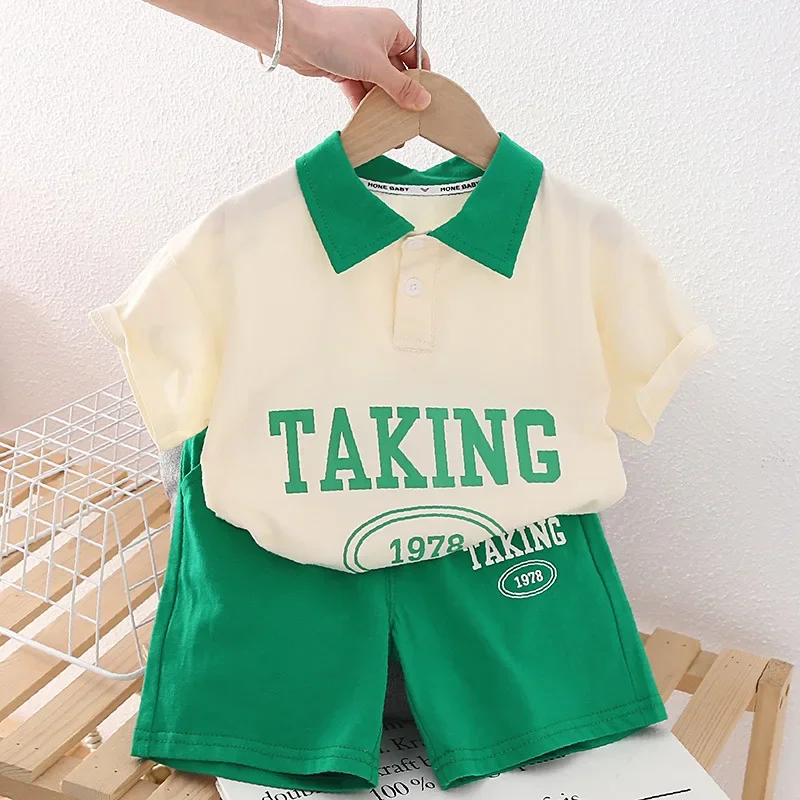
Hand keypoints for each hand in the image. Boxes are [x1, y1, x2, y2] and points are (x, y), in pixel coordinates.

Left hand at [281, 1, 431, 110]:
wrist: (297, 38)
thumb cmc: (334, 36)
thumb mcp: (376, 65)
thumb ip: (401, 87)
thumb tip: (422, 99)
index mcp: (391, 29)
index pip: (415, 55)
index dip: (420, 78)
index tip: (424, 99)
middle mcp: (377, 40)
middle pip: (396, 74)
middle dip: (400, 96)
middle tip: (407, 118)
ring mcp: (360, 55)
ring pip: (378, 85)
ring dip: (382, 105)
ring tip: (390, 126)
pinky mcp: (345, 69)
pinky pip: (360, 90)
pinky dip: (364, 105)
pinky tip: (370, 121)